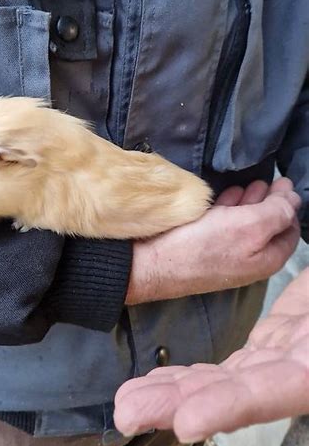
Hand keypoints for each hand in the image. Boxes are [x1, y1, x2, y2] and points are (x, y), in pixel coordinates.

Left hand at [115, 268, 308, 440]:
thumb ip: (303, 337)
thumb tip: (293, 346)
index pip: (270, 389)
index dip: (229, 406)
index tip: (186, 420)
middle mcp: (296, 373)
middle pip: (234, 394)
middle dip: (178, 404)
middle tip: (128, 412)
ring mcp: (281, 362)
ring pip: (221, 381)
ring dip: (171, 391)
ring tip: (127, 401)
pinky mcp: (272, 347)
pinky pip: (227, 365)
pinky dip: (190, 374)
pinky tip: (158, 382)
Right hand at [126, 177, 300, 303]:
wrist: (152, 265)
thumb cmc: (202, 246)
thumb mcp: (248, 226)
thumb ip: (276, 212)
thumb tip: (293, 199)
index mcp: (267, 258)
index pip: (290, 228)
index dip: (289, 204)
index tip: (283, 183)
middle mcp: (251, 260)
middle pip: (269, 226)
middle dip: (271, 202)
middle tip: (270, 180)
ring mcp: (227, 256)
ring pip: (246, 225)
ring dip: (250, 202)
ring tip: (250, 183)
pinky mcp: (205, 249)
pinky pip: (224, 226)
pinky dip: (229, 209)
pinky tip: (227, 196)